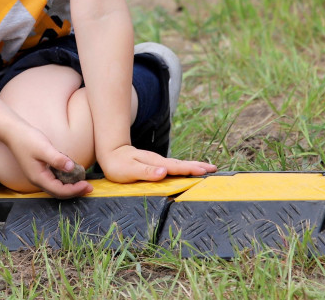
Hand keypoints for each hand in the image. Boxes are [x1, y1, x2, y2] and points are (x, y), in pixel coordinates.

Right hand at [5, 127, 93, 198]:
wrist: (13, 132)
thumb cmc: (27, 139)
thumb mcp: (44, 148)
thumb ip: (57, 159)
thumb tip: (72, 168)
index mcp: (38, 178)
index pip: (59, 190)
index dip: (75, 190)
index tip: (87, 185)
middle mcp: (38, 180)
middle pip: (59, 192)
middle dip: (75, 191)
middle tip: (89, 188)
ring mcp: (39, 175)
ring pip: (57, 187)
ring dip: (71, 186)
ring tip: (84, 182)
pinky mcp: (40, 170)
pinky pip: (55, 179)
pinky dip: (65, 179)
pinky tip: (73, 172)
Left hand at [97, 144, 216, 183]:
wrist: (110, 152)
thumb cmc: (118, 164)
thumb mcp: (130, 170)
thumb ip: (146, 171)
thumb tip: (164, 172)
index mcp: (155, 163)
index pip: (176, 167)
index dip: (190, 169)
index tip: (205, 171)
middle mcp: (159, 162)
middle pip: (182, 164)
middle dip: (198, 166)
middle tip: (214, 168)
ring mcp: (158, 163)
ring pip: (179, 164)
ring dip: (194, 166)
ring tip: (207, 168)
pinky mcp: (156, 165)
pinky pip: (174, 167)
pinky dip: (184, 168)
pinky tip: (188, 171)